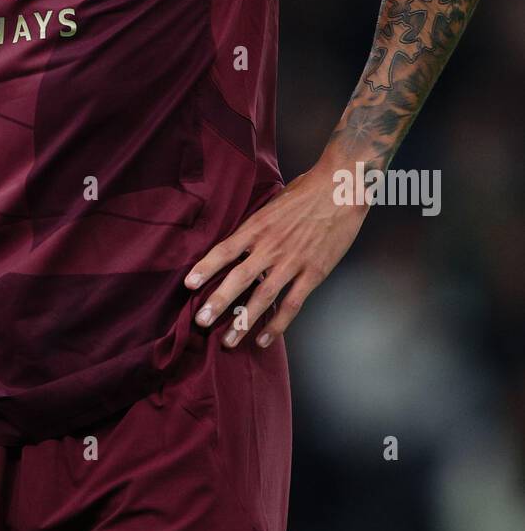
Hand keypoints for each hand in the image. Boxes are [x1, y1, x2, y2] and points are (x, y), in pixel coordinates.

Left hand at [184, 158, 370, 348]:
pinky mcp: (313, 273)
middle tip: (201, 321)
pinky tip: (264, 339)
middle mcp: (270, 246)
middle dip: (217, 302)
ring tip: (229, 341)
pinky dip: (277, 324)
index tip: (189, 284)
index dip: (205, 268)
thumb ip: (257, 224)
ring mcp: (292, 262)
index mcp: (258, 226)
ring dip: (244, 322)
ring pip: (263, 297)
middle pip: (238, 278)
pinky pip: (292, 304)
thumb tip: (241, 240)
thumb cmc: (307, 190)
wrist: (341, 188)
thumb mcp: (273, 202)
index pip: (224, 250)